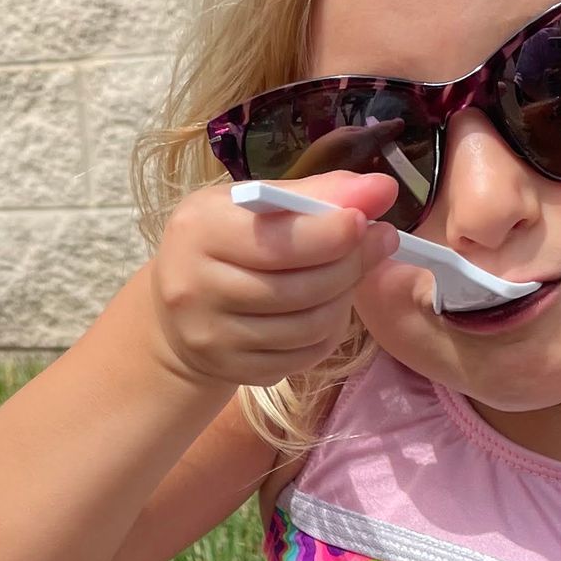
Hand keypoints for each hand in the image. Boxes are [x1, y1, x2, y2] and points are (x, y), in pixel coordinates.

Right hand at [151, 170, 400, 388]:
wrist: (178, 314)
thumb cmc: (225, 244)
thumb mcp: (255, 205)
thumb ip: (316, 194)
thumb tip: (381, 190)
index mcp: (198, 230)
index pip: (276, 241)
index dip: (330, 234)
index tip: (367, 221)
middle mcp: (195, 286)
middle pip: (298, 287)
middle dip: (350, 264)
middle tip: (379, 243)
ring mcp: (211, 336)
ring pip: (307, 326)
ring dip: (343, 300)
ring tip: (351, 276)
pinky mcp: (231, 370)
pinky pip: (302, 356)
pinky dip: (328, 333)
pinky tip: (328, 309)